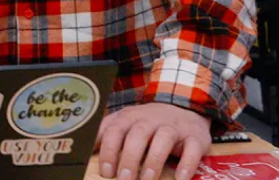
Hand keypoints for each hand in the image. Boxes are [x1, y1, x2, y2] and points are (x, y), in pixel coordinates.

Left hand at [95, 103, 211, 179]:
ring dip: (154, 160)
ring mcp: (173, 127)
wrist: (183, 106)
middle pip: (138, 135)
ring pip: (163, 139)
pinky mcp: (195, 137)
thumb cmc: (147, 122)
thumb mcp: (125, 122)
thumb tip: (82, 151)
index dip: (110, 150)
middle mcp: (150, 120)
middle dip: (129, 158)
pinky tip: (181, 178)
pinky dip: (187, 163)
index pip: (115, 130)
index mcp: (129, 117)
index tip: (106, 171)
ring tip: (147, 179)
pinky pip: (192, 148)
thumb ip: (106, 133)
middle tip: (124, 179)